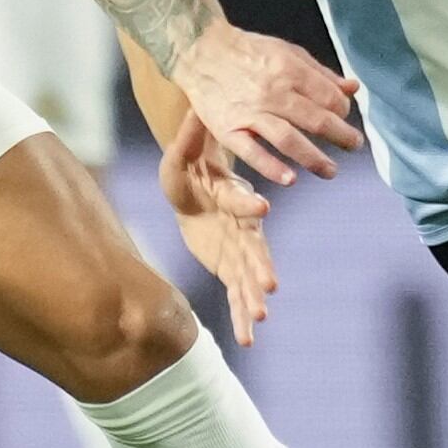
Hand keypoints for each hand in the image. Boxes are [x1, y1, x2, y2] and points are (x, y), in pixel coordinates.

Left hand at [158, 109, 278, 343]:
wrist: (196, 191)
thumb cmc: (189, 170)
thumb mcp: (179, 155)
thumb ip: (187, 139)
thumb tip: (193, 108)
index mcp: (233, 197)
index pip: (241, 201)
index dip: (248, 205)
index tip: (262, 209)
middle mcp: (243, 226)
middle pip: (253, 248)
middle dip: (259, 267)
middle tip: (268, 284)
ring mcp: (240, 250)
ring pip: (249, 277)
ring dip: (253, 297)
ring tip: (260, 316)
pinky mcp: (232, 267)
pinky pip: (238, 294)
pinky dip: (242, 316)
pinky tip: (249, 339)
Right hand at [174, 21, 361, 186]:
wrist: (201, 51)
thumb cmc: (249, 52)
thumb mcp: (288, 52)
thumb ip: (321, 73)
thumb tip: (353, 88)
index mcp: (290, 70)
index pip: (330, 98)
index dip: (343, 111)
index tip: (344, 118)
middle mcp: (273, 92)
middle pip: (316, 120)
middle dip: (341, 137)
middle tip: (353, 145)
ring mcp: (250, 113)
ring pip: (288, 140)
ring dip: (314, 159)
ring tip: (330, 171)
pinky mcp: (229, 129)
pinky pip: (251, 152)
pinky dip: (271, 167)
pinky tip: (290, 179)